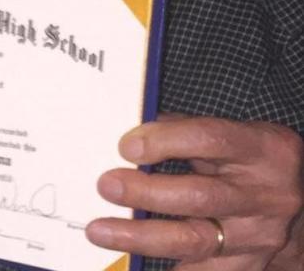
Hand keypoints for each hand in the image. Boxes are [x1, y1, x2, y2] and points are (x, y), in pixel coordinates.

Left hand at [86, 115, 303, 267]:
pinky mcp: (248, 266)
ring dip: (142, 237)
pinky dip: (168, 270)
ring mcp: (259, 236)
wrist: (292, 203)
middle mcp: (266, 195)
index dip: (166, 140)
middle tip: (106, 185)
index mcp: (263, 150)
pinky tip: (131, 264)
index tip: (126, 146)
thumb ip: (183, 129)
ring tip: (101, 230)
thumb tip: (129, 138)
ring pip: (195, 241)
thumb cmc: (247, 161)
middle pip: (201, 196)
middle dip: (147, 192)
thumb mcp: (230, 135)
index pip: (211, 139)